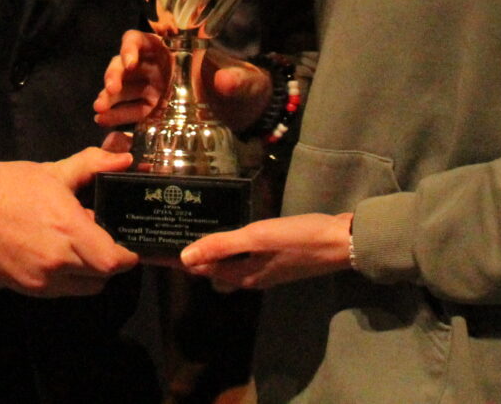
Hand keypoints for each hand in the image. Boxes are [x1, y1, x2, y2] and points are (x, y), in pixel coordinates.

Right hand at [0, 147, 138, 295]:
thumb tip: (125, 158)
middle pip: (102, 277)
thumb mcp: (54, 171)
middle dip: (108, 262)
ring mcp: (40, 280)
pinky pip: (60, 291)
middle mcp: (57, 262)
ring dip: (88, 273)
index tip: (129, 244)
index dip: (127, 256)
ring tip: (77, 248)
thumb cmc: (10, 185)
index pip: (113, 261)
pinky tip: (56, 255)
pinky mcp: (26, 289)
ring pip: (83, 288)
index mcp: (68, 230)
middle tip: (101, 241)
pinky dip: (67, 278)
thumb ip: (92, 165)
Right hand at [92, 30, 271, 134]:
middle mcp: (161, 68)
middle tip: (110, 90)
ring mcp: (156, 91)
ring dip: (110, 97)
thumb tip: (224, 80)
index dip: (131, 48)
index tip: (130, 62)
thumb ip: (235, 79)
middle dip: (115, 74)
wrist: (251, 112)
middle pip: (127, 64)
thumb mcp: (245, 80)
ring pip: (125, 88)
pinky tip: (104, 122)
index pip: (144, 41)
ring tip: (100, 111)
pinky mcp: (157, 113)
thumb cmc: (247, 86)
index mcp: (176, 51)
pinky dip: (118, 116)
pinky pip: (132, 112)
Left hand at [180, 212, 353, 292]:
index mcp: (243, 275)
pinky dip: (232, 245)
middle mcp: (252, 277)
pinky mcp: (278, 259)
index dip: (181, 258)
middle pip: (214, 268)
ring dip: (213, 249)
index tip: (159, 243)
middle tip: (172, 227)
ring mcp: (266, 268)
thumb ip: (222, 246)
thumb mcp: (257, 238)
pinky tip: (232, 228)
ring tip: (195, 224)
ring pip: (230, 262)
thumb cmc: (297, 239)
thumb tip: (184, 258)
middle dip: (193, 254)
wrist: (341, 241)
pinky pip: (245, 255)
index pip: (201, 269)